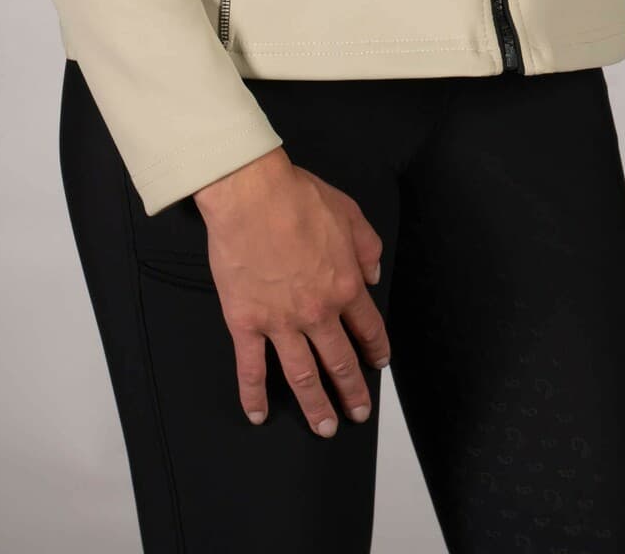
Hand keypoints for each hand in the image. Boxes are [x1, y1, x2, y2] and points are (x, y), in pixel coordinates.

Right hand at [193, 147, 389, 435]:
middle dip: (352, 392)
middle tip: (358, 413)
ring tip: (324, 428)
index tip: (378, 363)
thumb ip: (367, 248)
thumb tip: (372, 275)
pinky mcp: (246, 324)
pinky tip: (258, 415)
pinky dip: (254, 396)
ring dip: (315, 406)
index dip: (376, 349)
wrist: (252, 195)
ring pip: (303, 376)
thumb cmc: (298, 197)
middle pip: (340, 362)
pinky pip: (251, 368)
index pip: (368, 328)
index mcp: (345, 285)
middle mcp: (318, 313)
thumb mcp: (350, 213)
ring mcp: (280, 323)